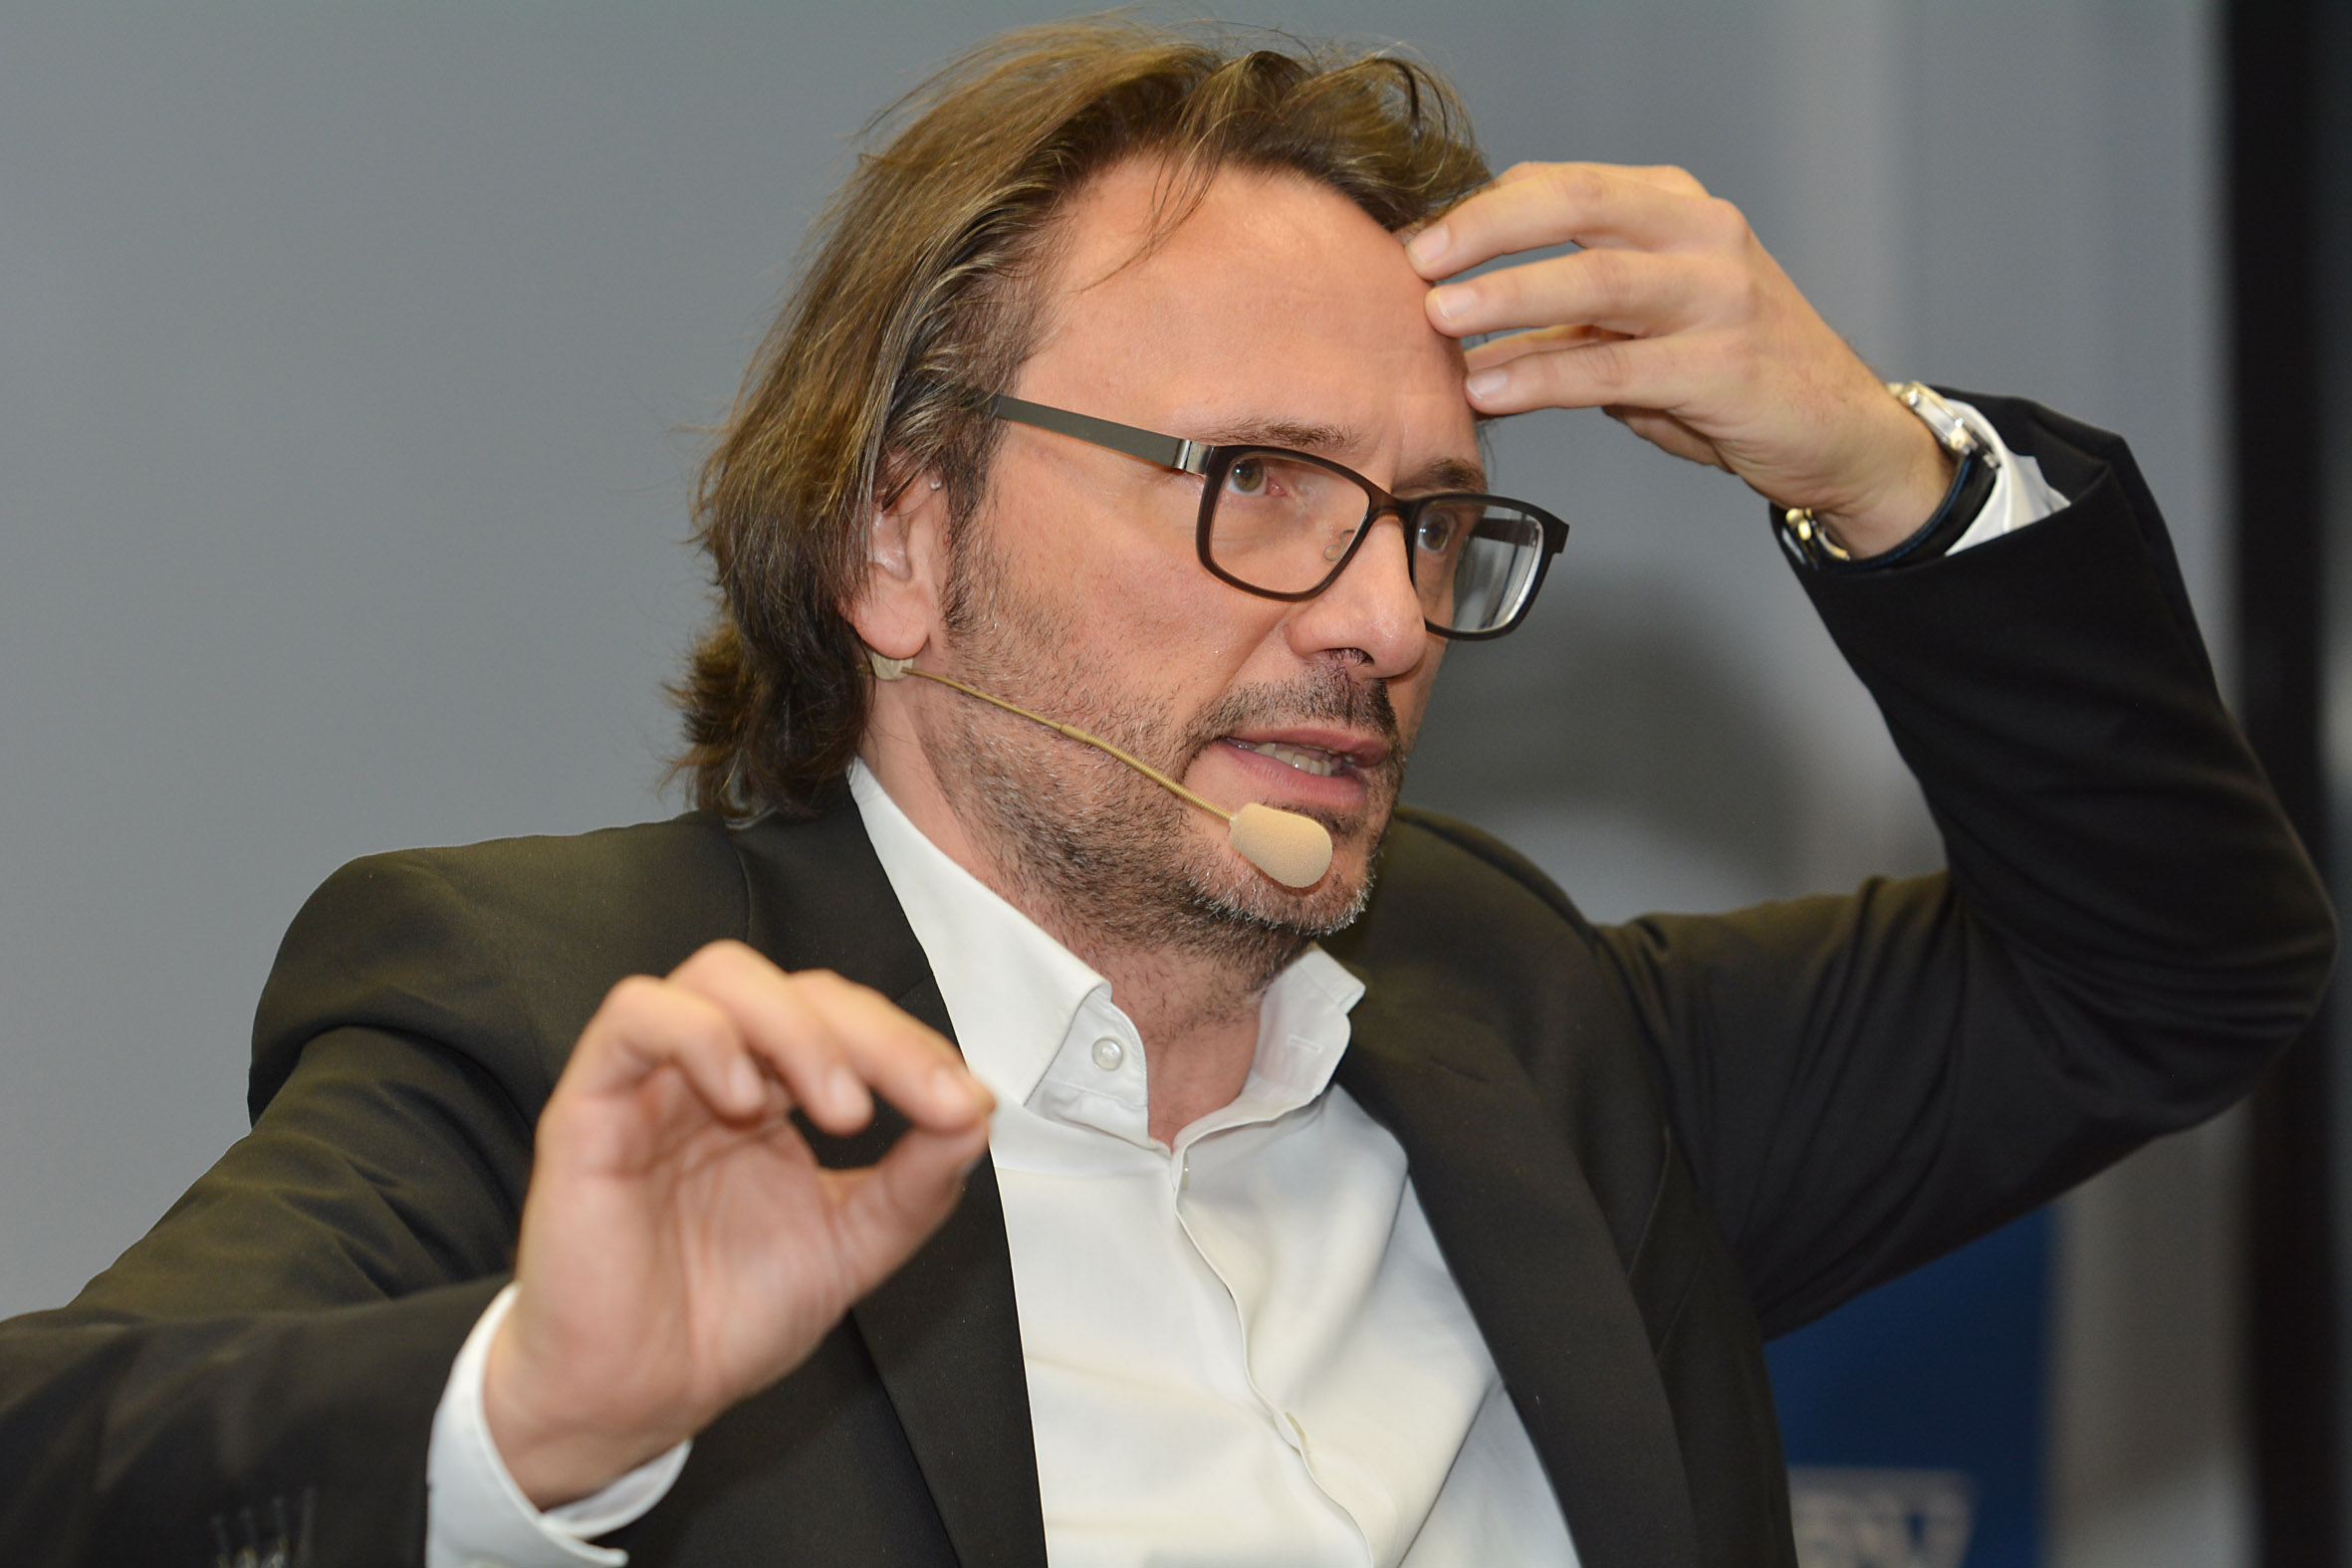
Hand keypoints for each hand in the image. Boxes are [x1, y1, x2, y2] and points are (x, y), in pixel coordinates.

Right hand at [482, 941, 993, 1506]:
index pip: (845, 1021)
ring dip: (800, 1029)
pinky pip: (633, 1018)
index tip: (963, 1101)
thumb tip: (974, 1114)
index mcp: (771, 1095)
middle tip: (928, 1096)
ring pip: (721, 979)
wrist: (637, 1400)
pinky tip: (742, 1097)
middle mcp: (715, 1075)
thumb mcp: (851, 1247)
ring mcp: (650, 1085)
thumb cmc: (720, 1320)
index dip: (910, 1045)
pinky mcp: (588, 1106)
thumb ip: (916, 1184)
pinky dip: (699, 1036)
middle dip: (878, 1034)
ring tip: (845, 1111)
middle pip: (797, 989)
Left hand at [1406, 162, 1952, 556]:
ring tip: (1441, 319)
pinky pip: (1612, 367)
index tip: (1417, 244)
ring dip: (1508, 296)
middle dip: (1487, 228)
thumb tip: (1459, 323)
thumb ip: (1565, 318)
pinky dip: (1541, 375)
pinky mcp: (1721, 368)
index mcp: (1676, 210)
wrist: (1836, 431)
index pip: (1562, 186)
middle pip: (1576, 205)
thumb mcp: (1643, 329)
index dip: (1481, 211)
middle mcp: (1702, 237)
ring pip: (1595, 280)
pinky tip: (1490, 387)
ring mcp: (1719, 298)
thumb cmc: (1730, 374)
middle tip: (1418, 259)